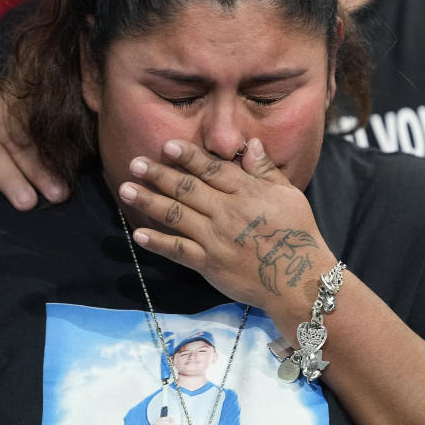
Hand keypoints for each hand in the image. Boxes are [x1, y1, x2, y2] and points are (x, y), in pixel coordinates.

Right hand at [0, 94, 67, 207]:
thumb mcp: (11, 153)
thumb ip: (37, 159)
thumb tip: (70, 186)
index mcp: (14, 116)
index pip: (40, 133)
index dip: (56, 158)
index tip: (69, 187)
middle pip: (20, 143)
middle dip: (40, 171)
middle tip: (58, 196)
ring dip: (10, 178)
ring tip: (26, 202)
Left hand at [117, 138, 336, 310]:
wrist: (299, 281)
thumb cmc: (297, 235)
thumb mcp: (289, 195)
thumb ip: (266, 170)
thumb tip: (250, 143)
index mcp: (247, 193)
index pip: (212, 170)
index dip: (188, 157)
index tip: (167, 146)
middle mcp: (227, 213)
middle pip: (187, 189)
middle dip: (159, 174)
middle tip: (135, 162)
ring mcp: (215, 239)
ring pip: (176, 216)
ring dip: (148, 201)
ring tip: (126, 189)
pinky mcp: (209, 264)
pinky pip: (178, 251)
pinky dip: (157, 242)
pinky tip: (137, 233)